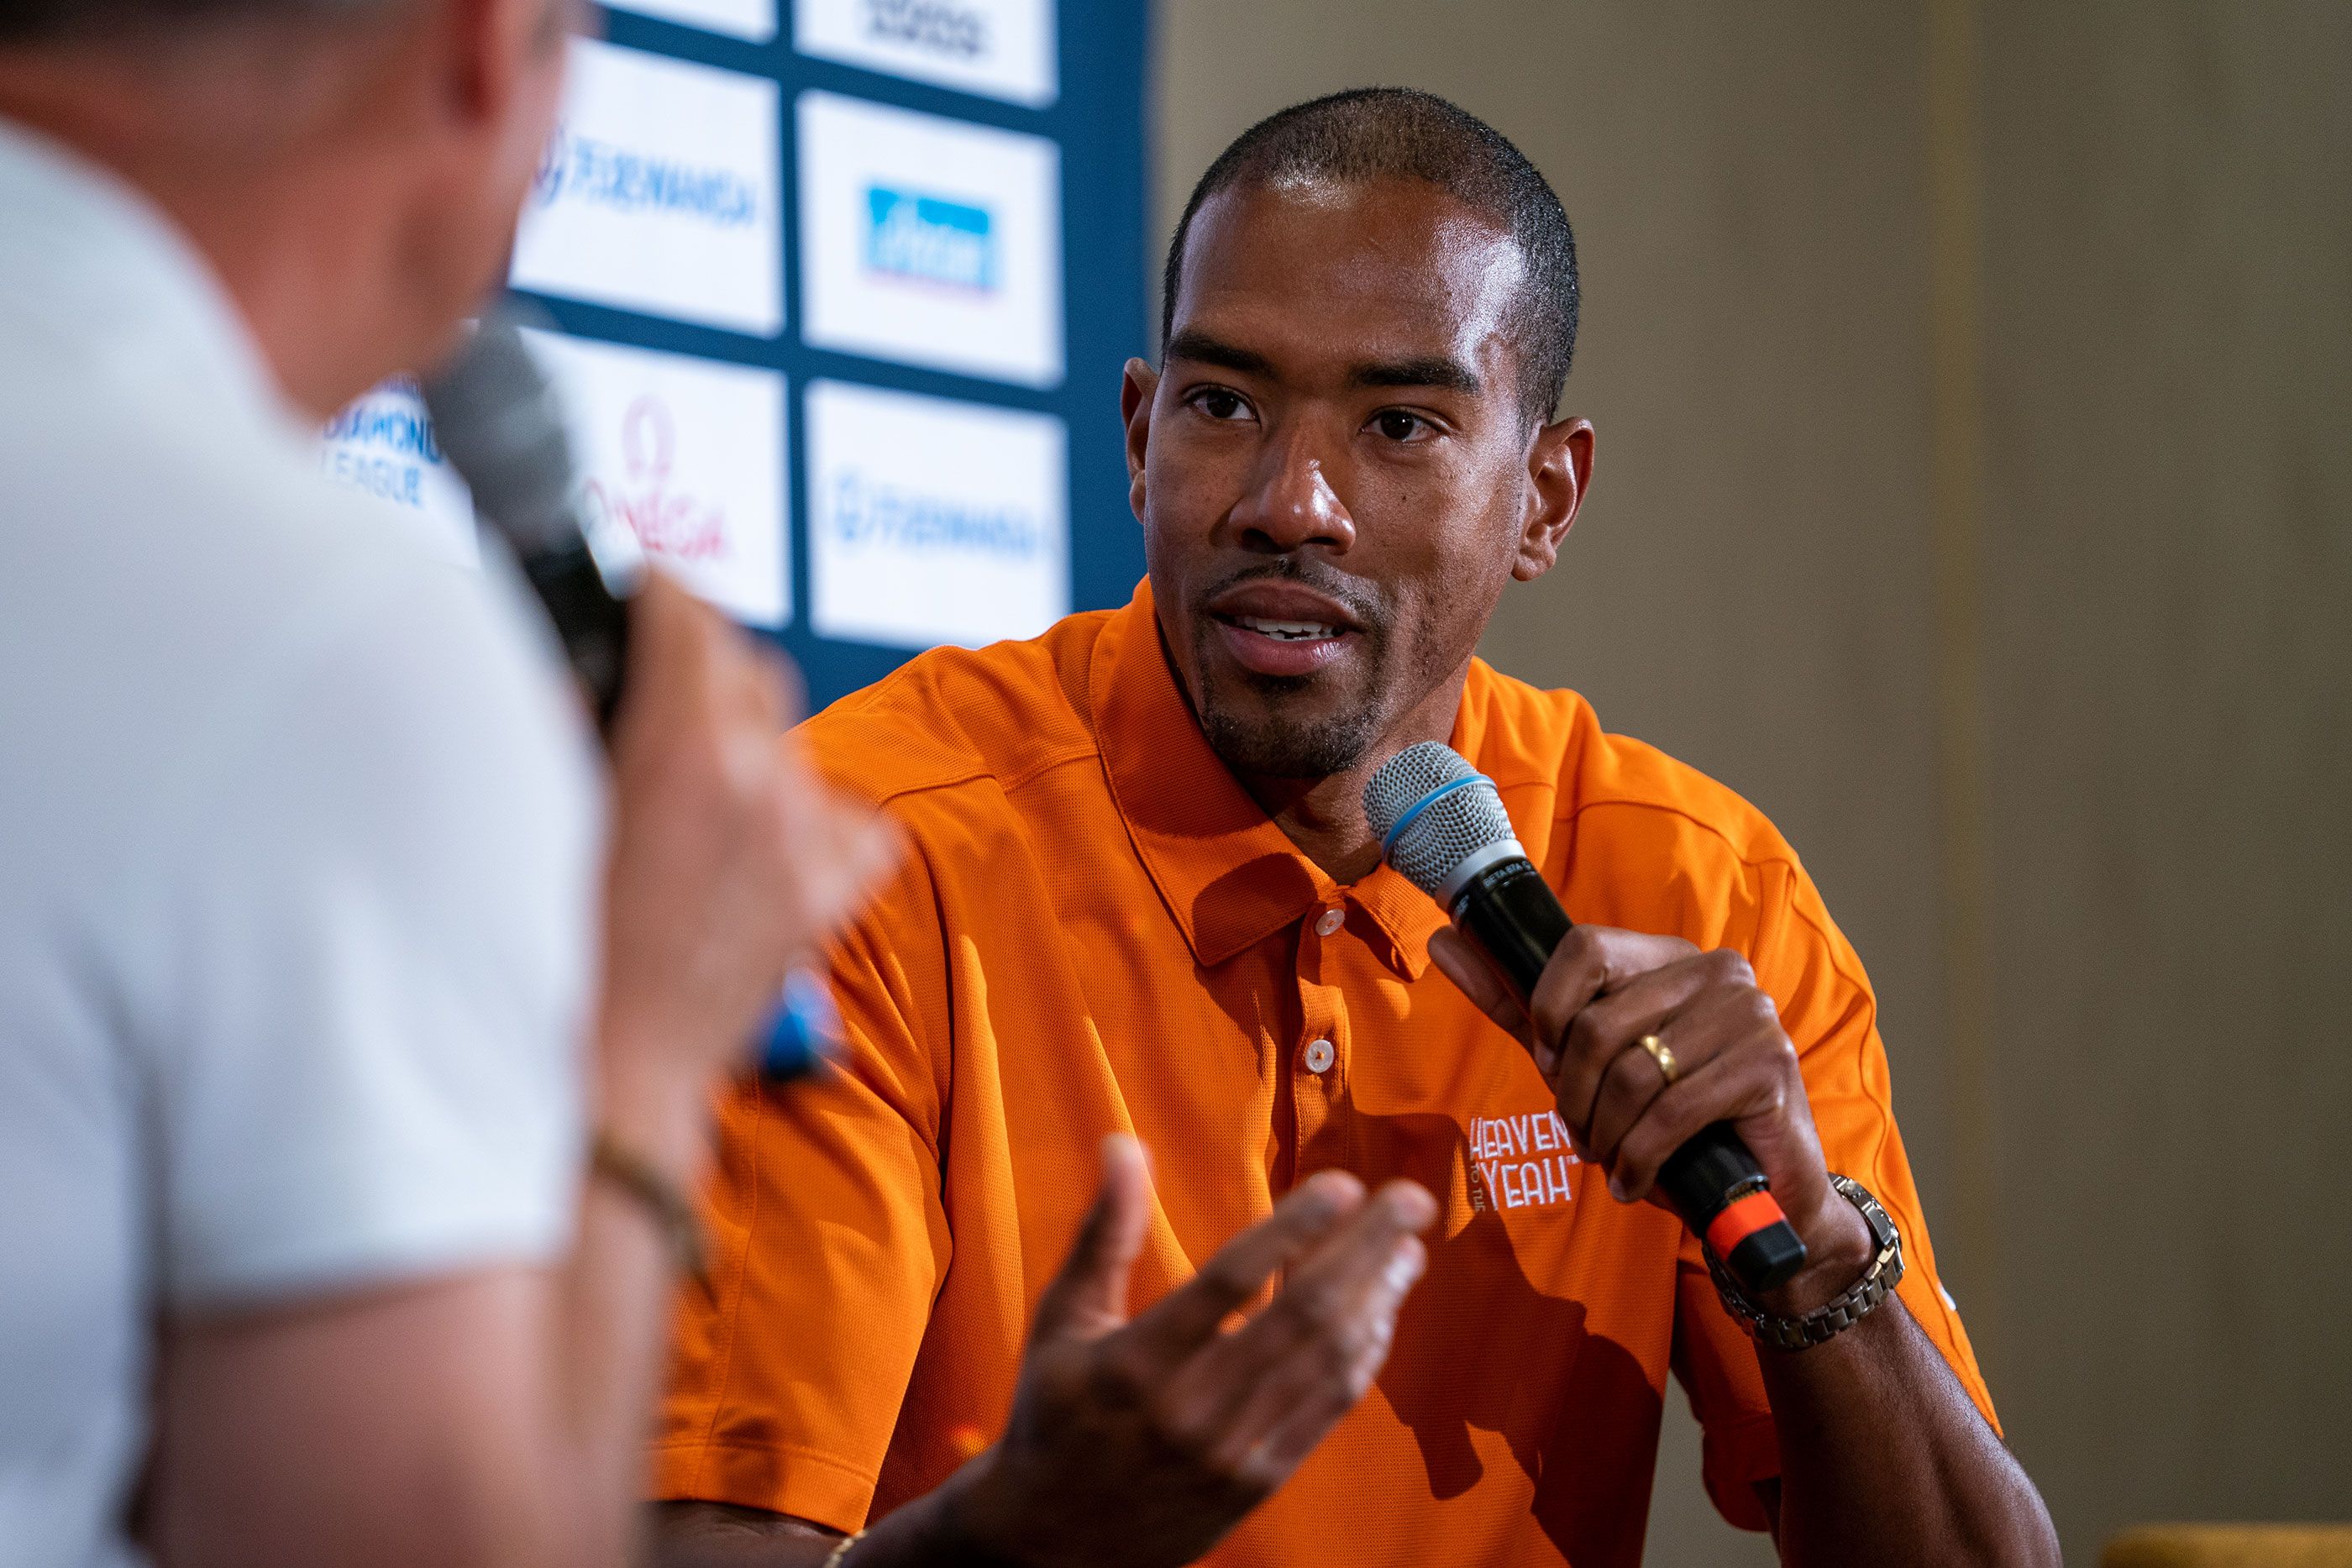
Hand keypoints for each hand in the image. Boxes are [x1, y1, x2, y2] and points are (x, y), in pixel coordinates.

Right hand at [594, 575, 894, 1133]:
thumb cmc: (553, 951)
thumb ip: (571, 717)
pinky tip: (768, 830)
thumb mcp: (544, 809)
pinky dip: (814, 815)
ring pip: (791, 743)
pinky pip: (852, 822)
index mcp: (685, 749)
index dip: (657, 593)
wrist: (608, 1069)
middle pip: (749, 667)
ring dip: (746, 740)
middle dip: (700, 658)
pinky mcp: (827, 896)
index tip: (640, 590)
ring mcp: (803, 841)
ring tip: (691, 775)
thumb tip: (583, 660)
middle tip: (655, 674)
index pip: (691, 618)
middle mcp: (761, 784)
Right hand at [946, 1137, 1436, 1567]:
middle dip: (1365, 1250)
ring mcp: (1231, 1451)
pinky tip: (1383, 1310)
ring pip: (1326, 1363)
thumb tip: (1122, 1143)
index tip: (1342, 1184)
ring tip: (1410, 1246)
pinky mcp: (1259, 1480)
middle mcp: (1190, 1409)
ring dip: (1378, 1298)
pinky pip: (1328, 1410)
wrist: (1056, 1544)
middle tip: (1409, 1198)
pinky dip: (1363, 1356)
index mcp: (1135, 1362)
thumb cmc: (1054, 1415)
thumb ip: (1103, 1232)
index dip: (1290, 1230)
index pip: (1227, 1283)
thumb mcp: (1063, 1321)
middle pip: (1299, 1316)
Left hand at [1427, 924, 1870, 1316]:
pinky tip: (1633, 1181)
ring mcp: (1750, 1014)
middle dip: (1575, 1093)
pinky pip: (1671, 1113)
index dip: (1550, 1012)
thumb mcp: (1584, 1062)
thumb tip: (1444, 940)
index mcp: (1671, 956)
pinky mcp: (1769, 1066)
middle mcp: (1717, 971)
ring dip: (1605, 1131)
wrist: (1762, 1194)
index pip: (1584, 948)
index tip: (1550, 1062)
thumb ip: (1518, 1005)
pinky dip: (1638, 1158)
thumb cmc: (1667, 1124)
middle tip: (1583, 1132)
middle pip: (1600, 1022)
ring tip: (1610, 1158)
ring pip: (1632, 1071)